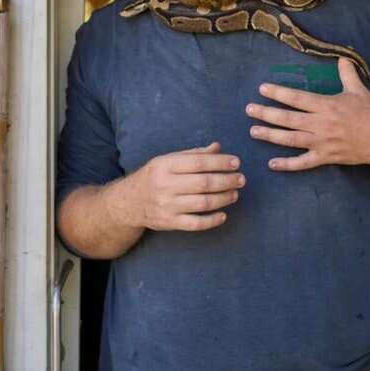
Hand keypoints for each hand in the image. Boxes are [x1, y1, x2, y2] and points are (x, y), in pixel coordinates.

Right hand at [114, 141, 244, 230]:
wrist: (128, 202)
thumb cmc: (153, 177)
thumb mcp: (167, 160)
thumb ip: (193, 154)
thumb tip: (218, 147)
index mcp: (165, 165)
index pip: (198, 162)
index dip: (219, 162)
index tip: (236, 162)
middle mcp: (165, 185)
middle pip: (203, 183)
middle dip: (226, 180)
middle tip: (241, 179)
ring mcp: (167, 205)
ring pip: (202, 203)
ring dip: (224, 198)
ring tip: (235, 193)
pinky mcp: (169, 222)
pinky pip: (196, 223)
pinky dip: (212, 220)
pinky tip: (223, 215)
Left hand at [245, 57, 369, 171]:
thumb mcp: (359, 90)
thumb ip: (347, 74)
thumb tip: (342, 57)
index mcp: (327, 105)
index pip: (297, 98)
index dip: (278, 93)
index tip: (262, 89)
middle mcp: (321, 124)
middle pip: (289, 119)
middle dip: (267, 114)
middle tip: (249, 109)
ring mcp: (322, 143)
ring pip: (291, 140)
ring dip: (271, 136)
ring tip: (253, 131)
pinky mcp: (326, 158)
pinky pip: (303, 163)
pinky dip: (287, 165)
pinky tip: (272, 164)